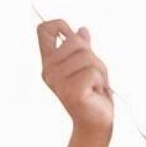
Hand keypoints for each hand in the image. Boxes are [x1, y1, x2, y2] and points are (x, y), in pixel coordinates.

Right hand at [37, 19, 112, 137]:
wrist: (95, 121)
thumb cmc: (92, 94)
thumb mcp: (88, 66)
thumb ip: (83, 49)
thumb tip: (82, 30)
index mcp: (50, 62)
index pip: (44, 30)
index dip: (60, 25)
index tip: (71, 34)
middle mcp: (49, 70)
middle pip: (76, 41)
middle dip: (93, 57)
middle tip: (93, 76)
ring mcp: (58, 81)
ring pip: (88, 57)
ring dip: (100, 72)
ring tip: (95, 86)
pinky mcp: (72, 91)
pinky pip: (93, 73)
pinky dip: (101, 82)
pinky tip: (95, 93)